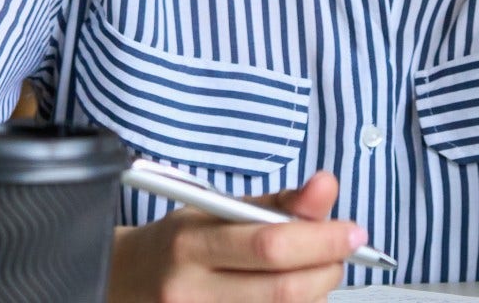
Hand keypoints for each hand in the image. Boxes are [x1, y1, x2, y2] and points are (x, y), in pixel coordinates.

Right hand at [108, 170, 362, 302]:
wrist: (125, 283)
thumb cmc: (177, 243)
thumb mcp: (217, 210)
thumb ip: (277, 202)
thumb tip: (326, 186)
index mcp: (193, 244)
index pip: (271, 245)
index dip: (323, 240)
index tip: (353, 231)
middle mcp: (192, 291)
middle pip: (285, 290)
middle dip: (328, 269)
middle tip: (341, 251)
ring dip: (316, 292)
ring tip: (310, 270)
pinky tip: (291, 294)